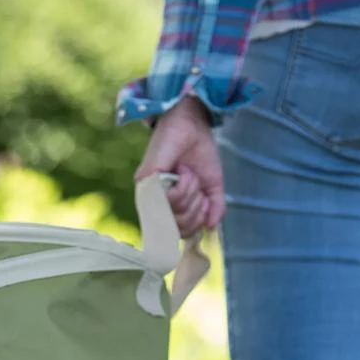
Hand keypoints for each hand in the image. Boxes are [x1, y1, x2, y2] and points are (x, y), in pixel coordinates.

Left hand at [135, 96, 225, 237]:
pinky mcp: (146, 184)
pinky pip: (169, 201)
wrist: (193, 125)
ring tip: (188, 174)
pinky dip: (183, 187)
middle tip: (196, 183)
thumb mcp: (212, 186)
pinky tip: (182, 172)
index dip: (197, 224)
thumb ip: (214, 209)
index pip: (181, 234)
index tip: (205, 202)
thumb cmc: (200, 154)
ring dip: (191, 194)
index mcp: (171, 207)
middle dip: (197, 207)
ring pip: (175, 217)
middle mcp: (157, 205)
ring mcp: (149, 196)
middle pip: (180, 229)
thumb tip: (210, 228)